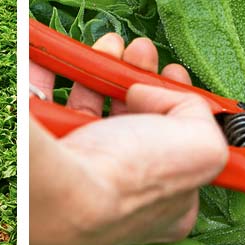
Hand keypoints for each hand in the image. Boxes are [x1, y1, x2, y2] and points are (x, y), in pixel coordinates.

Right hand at [30, 32, 227, 244]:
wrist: (63, 191)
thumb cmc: (133, 177)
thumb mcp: (202, 146)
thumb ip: (197, 112)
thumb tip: (154, 93)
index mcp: (166, 199)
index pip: (177, 147)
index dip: (177, 105)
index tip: (172, 73)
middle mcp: (121, 189)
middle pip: (132, 121)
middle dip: (137, 77)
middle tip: (141, 51)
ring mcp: (78, 170)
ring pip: (89, 109)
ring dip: (100, 70)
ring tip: (110, 44)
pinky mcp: (43, 147)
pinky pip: (44, 101)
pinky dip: (51, 73)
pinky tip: (63, 54)